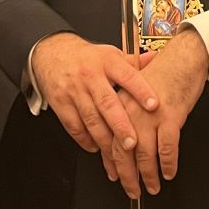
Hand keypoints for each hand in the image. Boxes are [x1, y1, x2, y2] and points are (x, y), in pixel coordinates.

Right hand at [31, 32, 158, 156]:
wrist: (52, 53)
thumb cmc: (87, 58)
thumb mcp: (111, 53)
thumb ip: (133, 62)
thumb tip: (156, 58)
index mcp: (107, 62)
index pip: (127, 76)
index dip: (141, 90)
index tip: (154, 105)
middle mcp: (91, 76)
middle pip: (107, 103)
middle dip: (121, 125)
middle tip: (132, 142)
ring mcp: (74, 91)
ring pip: (91, 119)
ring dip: (104, 139)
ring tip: (117, 155)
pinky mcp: (60, 104)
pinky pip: (73, 126)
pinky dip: (85, 139)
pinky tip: (96, 148)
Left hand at [110, 27, 208, 197]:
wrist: (184, 56)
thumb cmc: (164, 72)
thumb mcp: (137, 91)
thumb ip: (129, 112)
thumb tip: (126, 140)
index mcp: (120, 105)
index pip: (111, 141)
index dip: (112, 164)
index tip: (115, 176)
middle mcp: (131, 112)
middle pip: (124, 153)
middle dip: (128, 176)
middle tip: (132, 190)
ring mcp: (151, 115)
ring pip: (145, 155)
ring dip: (149, 175)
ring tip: (152, 186)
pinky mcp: (171, 116)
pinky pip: (168, 148)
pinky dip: (168, 164)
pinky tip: (169, 172)